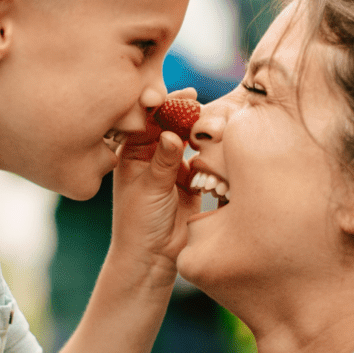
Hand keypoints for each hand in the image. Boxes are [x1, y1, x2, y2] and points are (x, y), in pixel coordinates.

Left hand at [112, 89, 200, 276]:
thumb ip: (163, 161)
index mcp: (132, 152)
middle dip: (186, 112)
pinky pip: (204, 158)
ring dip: (201, 130)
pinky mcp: (191, 180)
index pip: (148, 119)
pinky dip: (212, 150)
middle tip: (202, 104)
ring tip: (214, 124)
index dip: (163, 103)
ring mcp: (172, 166)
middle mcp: (152, 155)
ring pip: (189, 138)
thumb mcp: (150, 189)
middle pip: (171, 123)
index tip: (181, 95)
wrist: (153, 258)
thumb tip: (171, 132)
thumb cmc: (139, 224)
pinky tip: (221, 143)